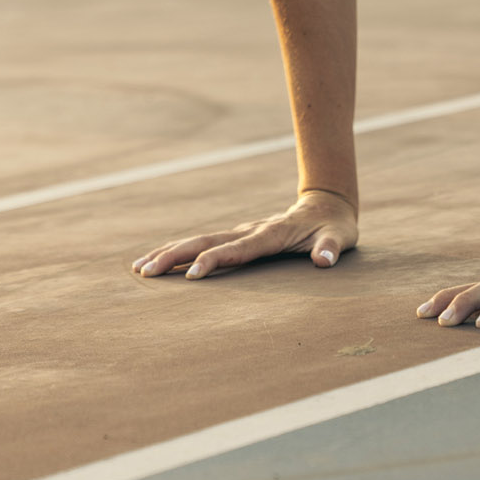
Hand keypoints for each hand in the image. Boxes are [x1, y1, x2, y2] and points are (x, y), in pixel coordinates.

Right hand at [132, 189, 358, 279]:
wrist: (327, 204)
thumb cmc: (334, 227)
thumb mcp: (340, 237)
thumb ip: (331, 248)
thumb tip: (324, 261)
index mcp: (272, 234)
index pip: (238, 249)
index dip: (215, 260)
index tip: (191, 275)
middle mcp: (250, 230)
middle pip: (206, 240)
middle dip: (175, 255)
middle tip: (146, 272)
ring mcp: (241, 231)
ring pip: (198, 239)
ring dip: (169, 252)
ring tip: (139, 268)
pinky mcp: (237, 236)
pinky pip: (203, 242)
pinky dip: (179, 250)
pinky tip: (159, 261)